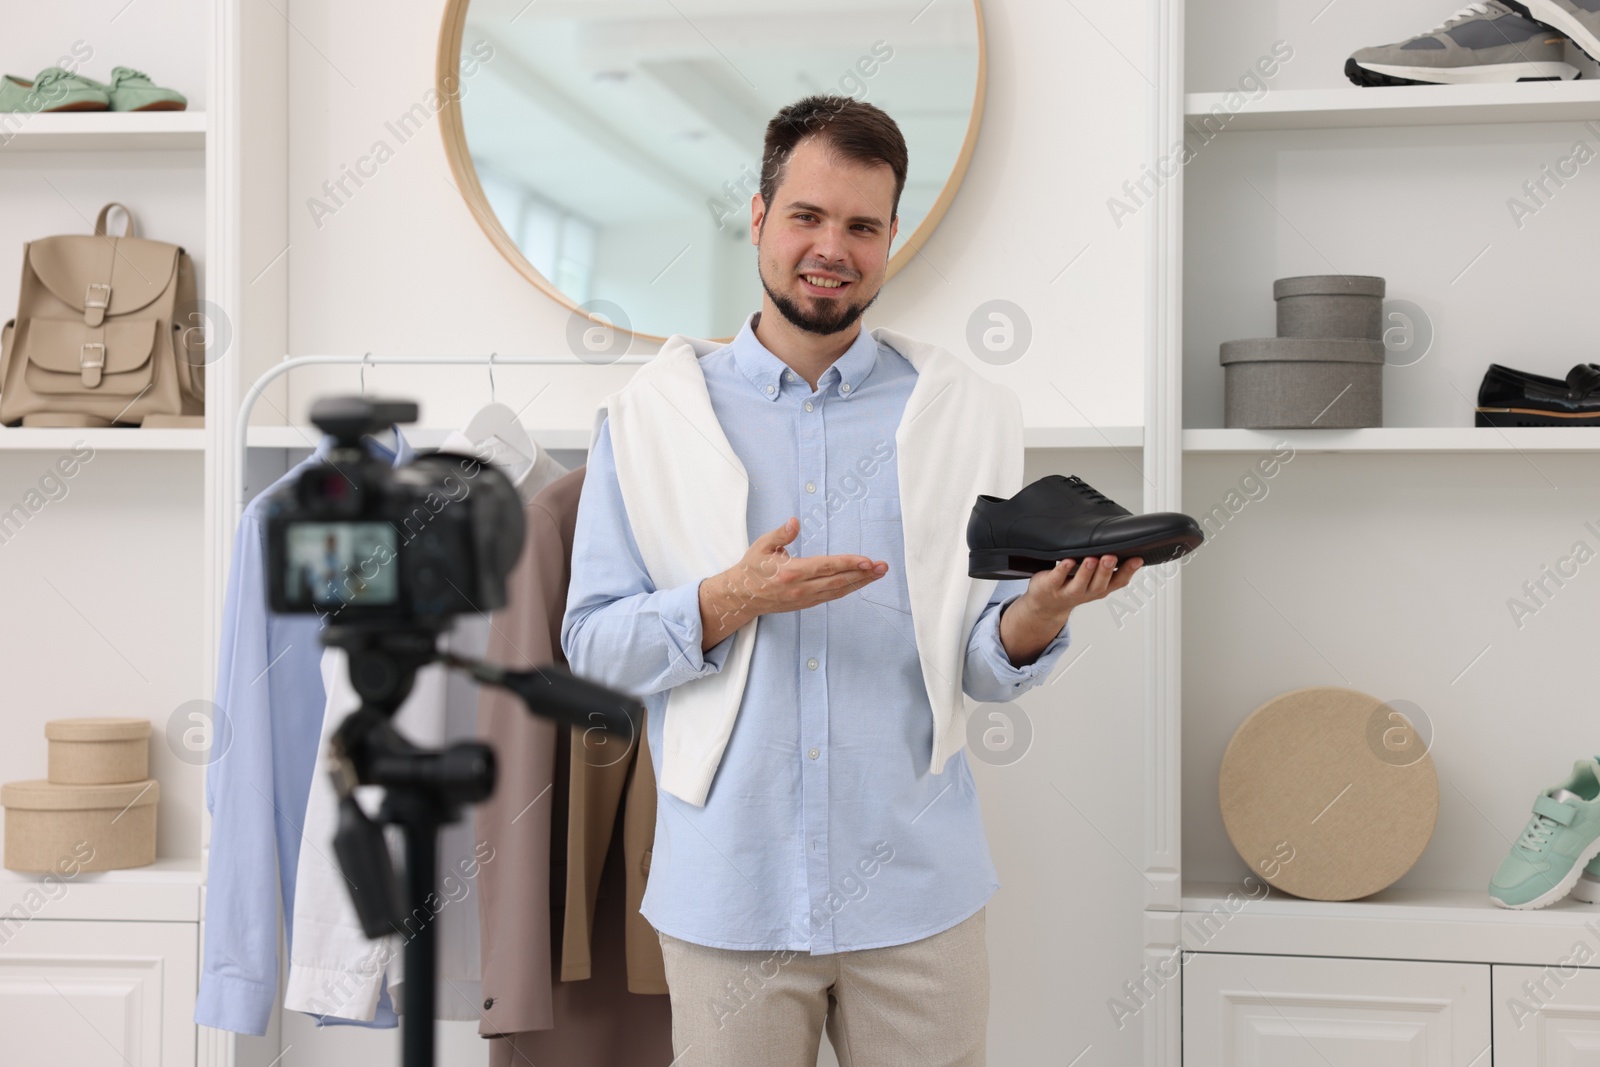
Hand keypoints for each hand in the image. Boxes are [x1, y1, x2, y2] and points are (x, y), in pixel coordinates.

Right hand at [701, 517, 887, 640]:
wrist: (742, 596)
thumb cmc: (752, 568)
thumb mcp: (762, 546)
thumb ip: (781, 534)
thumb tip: (795, 522)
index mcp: (792, 572)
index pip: (827, 567)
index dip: (849, 563)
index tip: (867, 560)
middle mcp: (801, 588)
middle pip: (838, 581)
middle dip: (863, 574)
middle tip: (882, 567)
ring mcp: (804, 599)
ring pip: (838, 591)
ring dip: (860, 583)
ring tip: (877, 574)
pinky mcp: (805, 604)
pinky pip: (831, 596)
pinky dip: (847, 589)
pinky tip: (859, 583)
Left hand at [1020, 553, 1143, 623]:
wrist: (1047, 604)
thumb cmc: (1074, 586)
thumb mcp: (1095, 581)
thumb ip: (1109, 568)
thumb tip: (1129, 547)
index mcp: (1101, 588)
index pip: (1118, 581)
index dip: (1128, 571)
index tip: (1137, 559)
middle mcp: (1087, 592)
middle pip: (1099, 583)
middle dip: (1106, 570)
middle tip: (1111, 557)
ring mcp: (1068, 591)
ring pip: (1079, 584)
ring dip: (1086, 572)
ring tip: (1092, 559)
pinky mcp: (1051, 586)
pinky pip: (1057, 578)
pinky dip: (1063, 570)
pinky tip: (1068, 561)